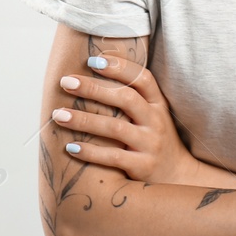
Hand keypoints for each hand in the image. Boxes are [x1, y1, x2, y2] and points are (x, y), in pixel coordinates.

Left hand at [55, 54, 201, 185]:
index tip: (92, 60)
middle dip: (93, 88)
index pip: (143, 78)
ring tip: (58, 115)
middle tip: (66, 82)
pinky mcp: (143, 166)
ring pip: (115, 128)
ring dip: (84, 120)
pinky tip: (70, 147)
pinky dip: (90, 152)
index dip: (120, 67)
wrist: (177, 175)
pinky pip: (113, 157)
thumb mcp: (151, 114)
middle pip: (126, 99)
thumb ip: (131, 97)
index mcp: (158, 103)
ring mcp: (150, 144)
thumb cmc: (153, 138)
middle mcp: (156, 121)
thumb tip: (91, 73)